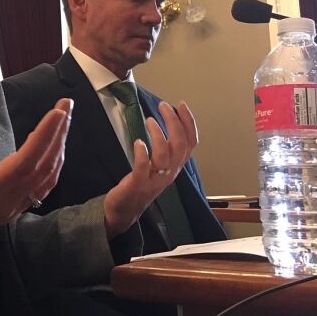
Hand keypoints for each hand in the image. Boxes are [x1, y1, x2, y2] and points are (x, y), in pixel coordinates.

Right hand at [0, 98, 71, 274]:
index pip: (25, 162)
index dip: (44, 137)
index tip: (58, 113)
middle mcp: (6, 203)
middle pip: (43, 167)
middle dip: (58, 135)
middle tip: (66, 104)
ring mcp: (10, 208)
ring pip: (45, 178)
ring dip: (57, 149)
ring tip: (62, 121)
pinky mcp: (9, 210)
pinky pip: (40, 187)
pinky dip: (51, 165)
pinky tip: (51, 151)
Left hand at [104, 101, 197, 237]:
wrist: (125, 210)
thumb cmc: (141, 183)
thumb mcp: (158, 165)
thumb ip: (165, 148)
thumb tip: (166, 121)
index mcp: (175, 167)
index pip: (191, 143)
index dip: (189, 123)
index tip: (182, 105)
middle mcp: (169, 173)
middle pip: (180, 145)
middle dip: (175, 122)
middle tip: (164, 106)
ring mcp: (155, 180)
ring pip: (164, 155)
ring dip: (158, 134)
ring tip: (149, 120)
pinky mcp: (138, 184)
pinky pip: (144, 168)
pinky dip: (142, 154)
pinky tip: (138, 142)